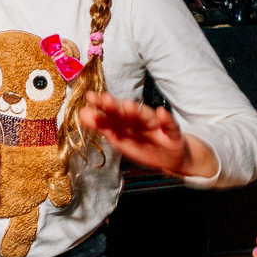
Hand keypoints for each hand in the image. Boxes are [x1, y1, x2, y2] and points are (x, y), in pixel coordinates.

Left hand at [78, 92, 218, 177]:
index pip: (112, 114)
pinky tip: (162, 113)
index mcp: (127, 125)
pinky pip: (171, 127)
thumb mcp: (122, 140)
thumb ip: (103, 127)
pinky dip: (167, 120)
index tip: (89, 98)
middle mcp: (141, 123)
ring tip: (127, 105)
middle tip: (103, 99)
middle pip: (127, 114)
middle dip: (115, 107)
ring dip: (138, 112)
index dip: (101, 107)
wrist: (175, 158)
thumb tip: (81, 113)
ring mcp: (158, 127)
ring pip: (147, 118)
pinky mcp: (174, 135)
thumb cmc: (146, 146)